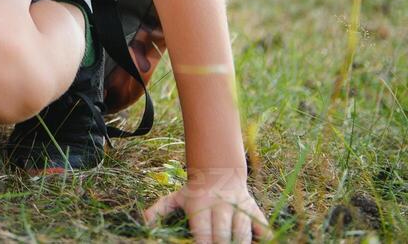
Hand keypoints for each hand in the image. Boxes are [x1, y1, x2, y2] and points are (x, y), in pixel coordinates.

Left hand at [144, 169, 270, 242]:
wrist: (220, 170)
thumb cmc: (194, 191)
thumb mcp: (175, 197)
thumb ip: (159, 210)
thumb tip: (143, 221)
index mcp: (201, 206)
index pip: (202, 233)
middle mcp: (221, 206)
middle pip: (223, 235)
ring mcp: (239, 208)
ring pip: (243, 233)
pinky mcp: (254, 210)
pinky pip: (263, 228)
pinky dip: (264, 239)